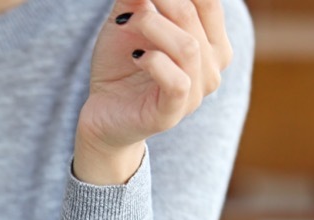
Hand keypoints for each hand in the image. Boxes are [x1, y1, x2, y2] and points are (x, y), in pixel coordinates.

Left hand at [74, 0, 234, 184]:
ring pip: (188, 47)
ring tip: (125, 22)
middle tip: (134, 1)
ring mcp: (195, 93)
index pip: (208, 3)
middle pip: (195, 17)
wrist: (102, 111)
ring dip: (152, 26)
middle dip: (163, 0)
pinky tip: (136, 57)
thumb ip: (139, 0)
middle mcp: (211, 67)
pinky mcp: (173, 113)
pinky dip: (155, 62)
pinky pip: (178, 82)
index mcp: (211, 42)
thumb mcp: (128, 22)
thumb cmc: (120, 65)